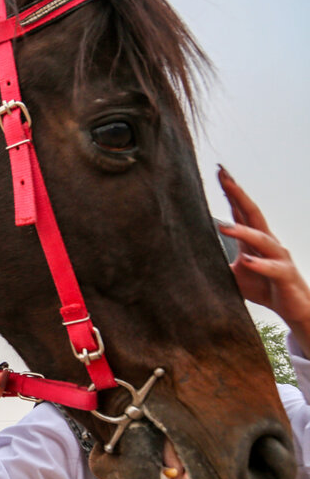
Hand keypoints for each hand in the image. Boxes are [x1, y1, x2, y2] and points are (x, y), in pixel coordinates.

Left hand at [218, 167, 309, 342]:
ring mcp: (279, 257)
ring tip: (223, 227)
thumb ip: (216, 262)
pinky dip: (259, 265)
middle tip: (225, 178)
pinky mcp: (286, 275)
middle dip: (239, 195)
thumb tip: (184, 257)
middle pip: (253, 214)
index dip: (231, 192)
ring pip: (263, 240)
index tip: (219, 172)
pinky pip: (274, 268)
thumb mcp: (233, 273)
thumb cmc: (262, 286)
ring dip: (243, 232)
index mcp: (255, 238)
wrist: (294, 307)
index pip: (241, 210)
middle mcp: (268, 242)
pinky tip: (246, 262)